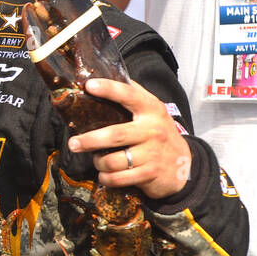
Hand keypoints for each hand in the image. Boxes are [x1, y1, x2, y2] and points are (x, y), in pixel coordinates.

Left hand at [66, 77, 191, 199]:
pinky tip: (105, 174)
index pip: (129, 95)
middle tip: (73, 143)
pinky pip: (118, 178)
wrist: (184, 164)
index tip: (89, 86)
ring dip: (98, 162)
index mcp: (152, 110)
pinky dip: (106, 177)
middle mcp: (152, 130)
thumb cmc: (160, 134)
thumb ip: (134, 95)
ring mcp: (151, 154)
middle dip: (89, 140)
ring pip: (112, 161)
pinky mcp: (148, 174)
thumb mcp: (154, 111)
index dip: (109, 89)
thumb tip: (104, 77)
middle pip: (114, 135)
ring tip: (97, 160)